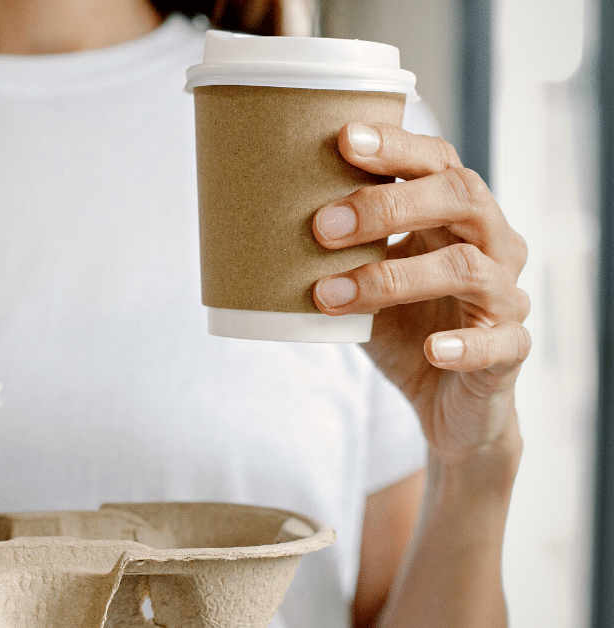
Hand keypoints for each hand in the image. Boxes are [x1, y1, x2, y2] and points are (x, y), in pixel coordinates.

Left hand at [311, 122, 530, 465]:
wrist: (445, 401)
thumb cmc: (402, 325)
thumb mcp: (364, 278)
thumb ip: (334, 249)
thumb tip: (253, 216)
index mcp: (457, 215)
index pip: (437, 161)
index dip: (396, 146)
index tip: (344, 138)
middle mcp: (493, 243)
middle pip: (460, 198)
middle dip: (388, 206)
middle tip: (321, 227)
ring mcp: (507, 296)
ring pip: (467, 268)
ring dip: (393, 278)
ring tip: (331, 294)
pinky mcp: (511, 349)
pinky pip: (497, 343)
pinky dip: (462, 344)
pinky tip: (430, 349)